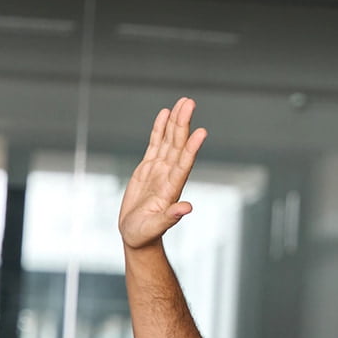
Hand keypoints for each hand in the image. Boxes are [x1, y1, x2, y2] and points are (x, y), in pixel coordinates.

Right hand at [118, 97, 207, 249]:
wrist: (136, 235)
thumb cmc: (144, 235)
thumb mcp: (155, 227)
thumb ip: (170, 217)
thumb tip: (187, 208)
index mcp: (171, 189)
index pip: (183, 164)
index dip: (191, 148)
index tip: (200, 132)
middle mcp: (168, 176)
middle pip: (177, 146)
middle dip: (183, 124)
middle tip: (189, 103)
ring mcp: (159, 170)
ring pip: (169, 141)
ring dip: (176, 122)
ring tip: (183, 103)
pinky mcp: (148, 168)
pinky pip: (155, 144)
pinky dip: (160, 129)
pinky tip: (165, 114)